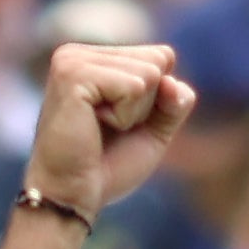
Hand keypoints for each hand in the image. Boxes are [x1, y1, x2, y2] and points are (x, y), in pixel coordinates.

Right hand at [23, 43, 197, 223]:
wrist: (72, 196)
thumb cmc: (107, 166)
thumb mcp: (155, 130)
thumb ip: (175, 100)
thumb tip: (171, 74)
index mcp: (94, 58)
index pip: (161, 57)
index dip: (156, 101)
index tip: (120, 124)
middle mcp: (80, 52)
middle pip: (157, 62)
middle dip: (145, 107)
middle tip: (109, 130)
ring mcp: (73, 59)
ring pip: (148, 74)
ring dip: (133, 114)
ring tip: (98, 129)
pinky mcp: (73, 75)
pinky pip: (133, 87)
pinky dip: (124, 116)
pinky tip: (94, 126)